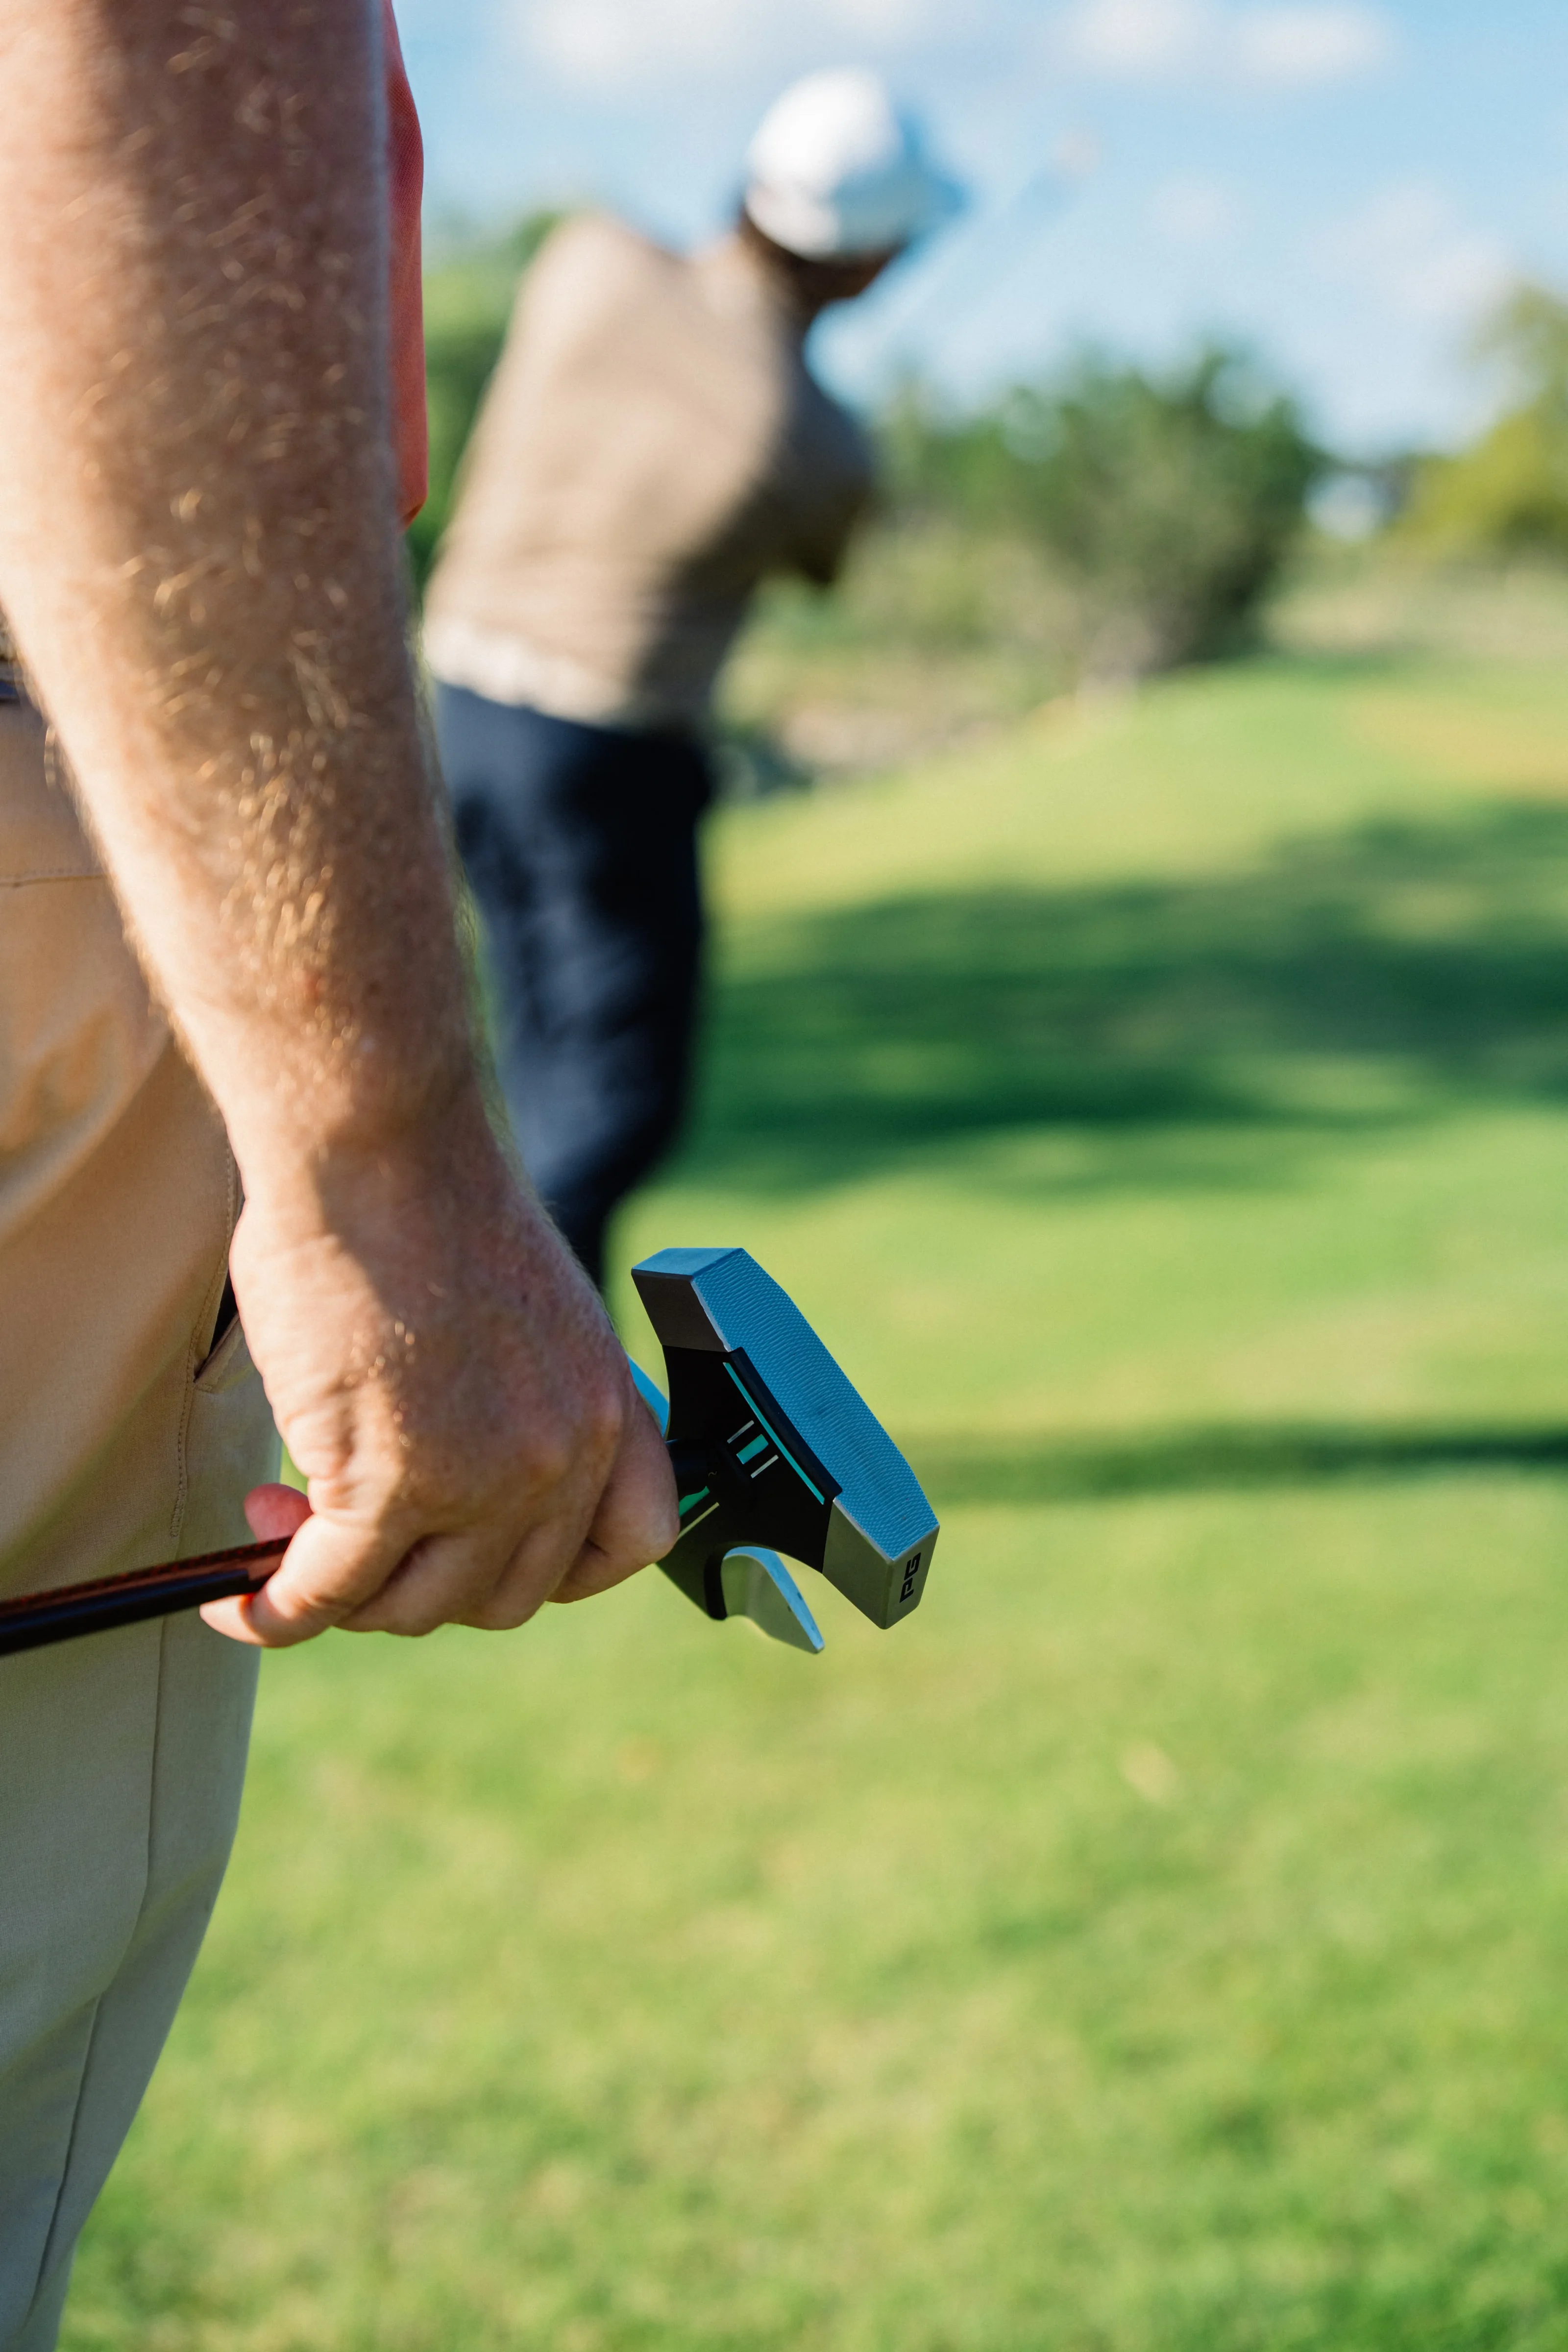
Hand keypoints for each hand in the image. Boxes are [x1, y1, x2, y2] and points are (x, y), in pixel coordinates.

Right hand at [200, 1086, 677, 1647]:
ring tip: (282, 1526)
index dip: (555, 1571)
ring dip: (342, 1593)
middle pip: (504, 1595)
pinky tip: (239, 1599)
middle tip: (353, 1532)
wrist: (379, 1149)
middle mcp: (559, 1454)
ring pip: (412, 1607)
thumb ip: (515, 1398)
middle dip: (422, 1582)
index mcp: (606, 1402)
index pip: (629, 1542)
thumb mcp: (525, 1313)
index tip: (490, 1557)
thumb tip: (447, 1475)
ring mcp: (480, 1481)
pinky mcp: (389, 1487)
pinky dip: (276, 1610)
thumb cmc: (428, 1204)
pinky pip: (328, 1593)